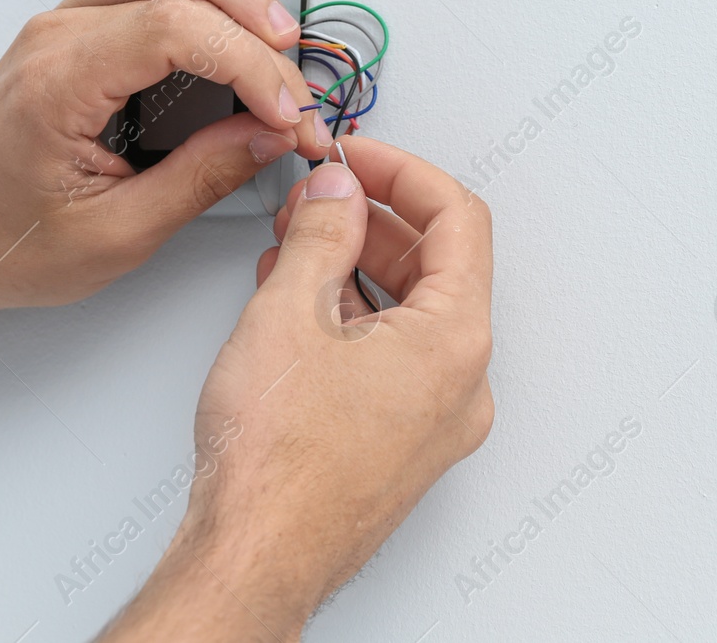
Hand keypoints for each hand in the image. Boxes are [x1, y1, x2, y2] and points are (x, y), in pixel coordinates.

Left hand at [0, 0, 335, 311]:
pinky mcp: (74, 33)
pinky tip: (231, 31)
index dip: (249, 66)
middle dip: (250, 11)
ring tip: (276, 40)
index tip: (286, 115)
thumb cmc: (1, 239)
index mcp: (59, 82)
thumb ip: (202, 179)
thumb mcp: (117, 234)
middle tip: (292, 71)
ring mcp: (61, 26)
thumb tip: (267, 137)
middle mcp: (56, 36)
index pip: (176, 29)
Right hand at [100, 136, 493, 640]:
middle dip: (374, 218)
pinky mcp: (404, 442)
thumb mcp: (289, 313)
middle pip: (438, 264)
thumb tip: (338, 190)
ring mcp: (437, 418)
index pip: (458, 219)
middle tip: (319, 195)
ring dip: (358, 265)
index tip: (357, 155)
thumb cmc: (276, 465)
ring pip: (413, 311)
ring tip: (298, 240)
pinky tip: (301, 296)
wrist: (254, 560)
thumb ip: (321, 232)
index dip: (403, 172)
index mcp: (457, 340)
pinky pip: (395, 356)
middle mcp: (463, 382)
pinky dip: (355, 316)